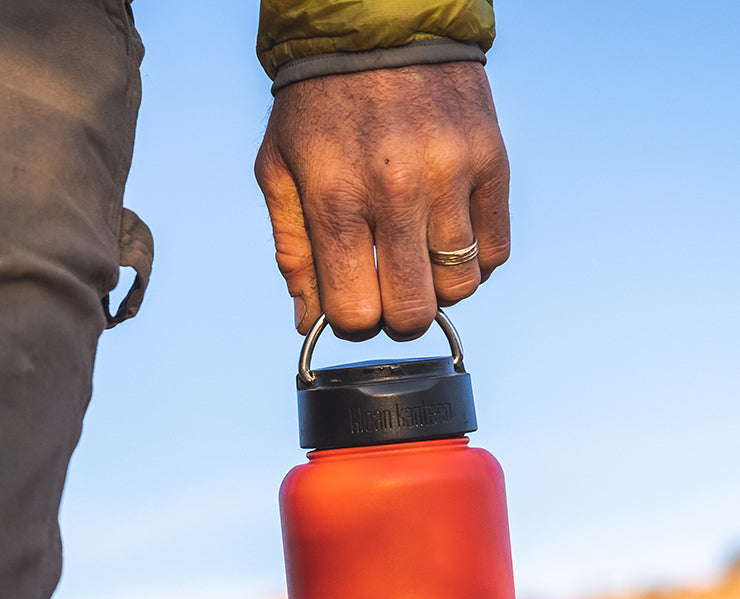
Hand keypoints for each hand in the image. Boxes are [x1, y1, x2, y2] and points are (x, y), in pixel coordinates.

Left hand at [255, 61, 509, 339]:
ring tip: (420, 256)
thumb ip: (292, 251)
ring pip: (461, 286)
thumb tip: (308, 322)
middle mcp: (397, 190)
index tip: (355, 304)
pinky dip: (475, 259)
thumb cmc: (319, 107)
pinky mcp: (492, 162)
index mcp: (336, 196)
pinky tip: (449, 236)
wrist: (379, 24)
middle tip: (390, 290)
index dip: (354, 321)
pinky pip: (497, 250)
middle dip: (398, 316)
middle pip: (413, 310)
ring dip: (439, 287)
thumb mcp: (280, 170)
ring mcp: (452, 175)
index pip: (355, 310)